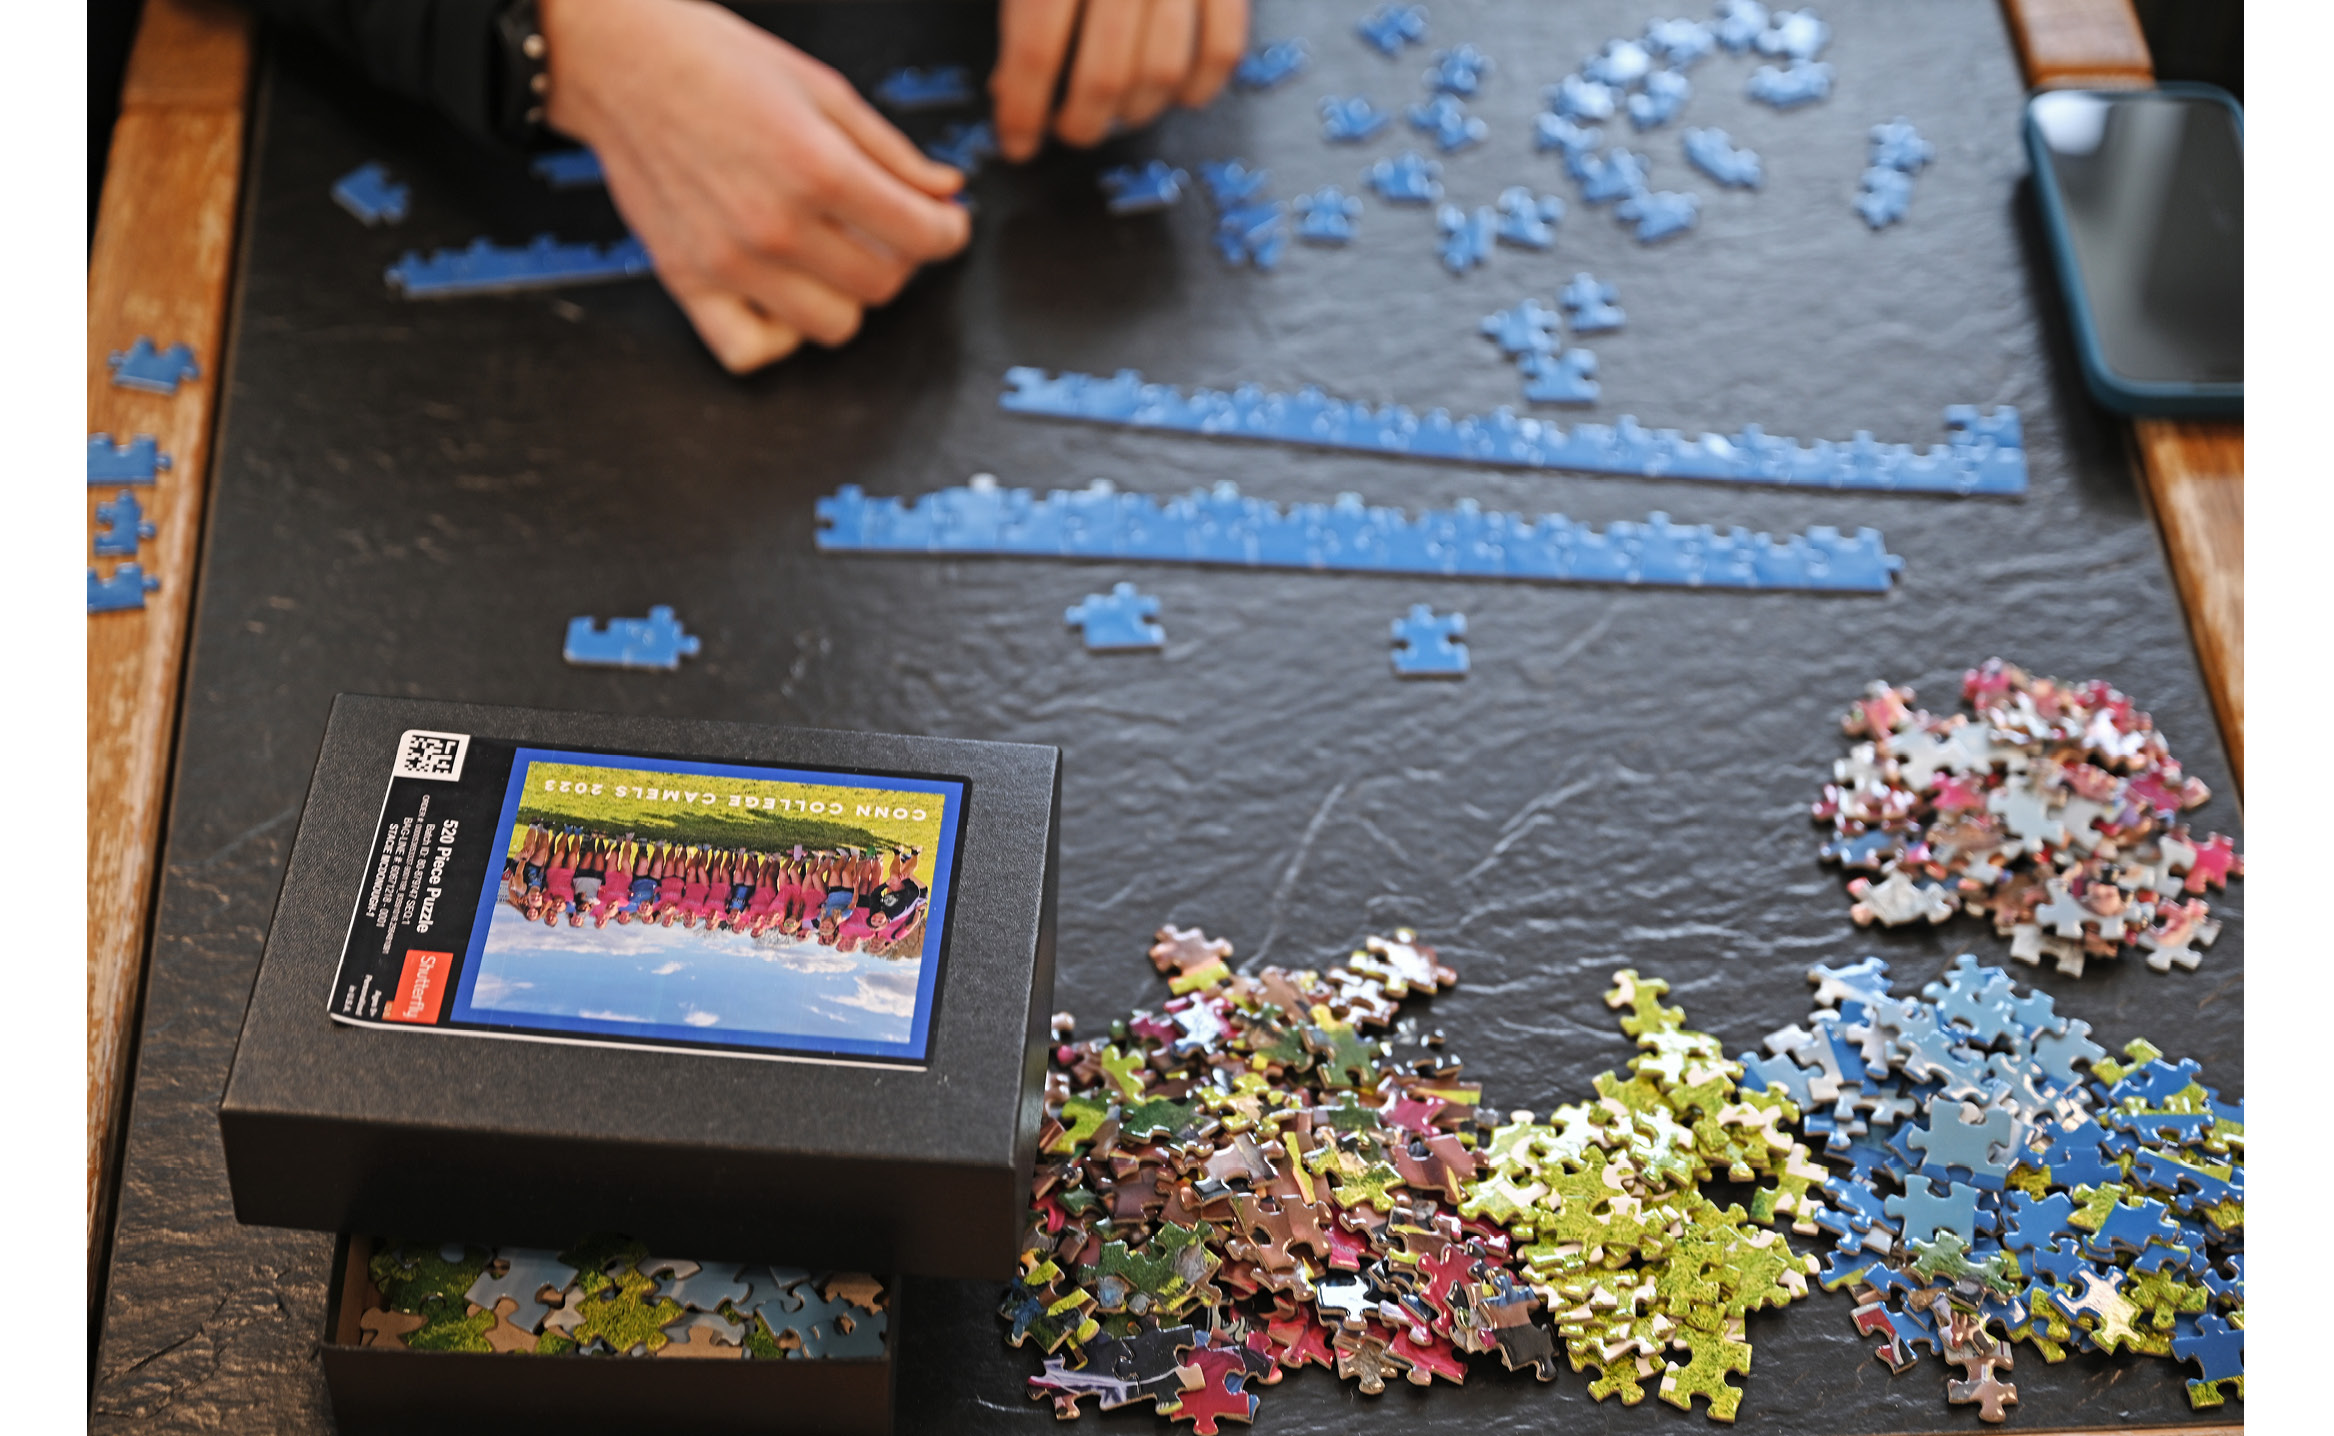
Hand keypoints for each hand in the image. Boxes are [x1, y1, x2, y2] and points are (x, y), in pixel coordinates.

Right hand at [540, 0, 970, 372]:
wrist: (621, 63)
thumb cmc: (713, 62)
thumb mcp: (822, 88)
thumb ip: (892, 151)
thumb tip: (944, 189)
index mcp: (817, 168)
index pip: (922, 237)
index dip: (949, 231)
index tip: (946, 224)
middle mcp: (774, 226)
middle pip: (883, 286)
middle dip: (900, 258)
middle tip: (885, 228)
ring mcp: (729, 263)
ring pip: (832, 325)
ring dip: (846, 296)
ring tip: (832, 256)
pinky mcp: (687, 281)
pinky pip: (749, 352)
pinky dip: (777, 337)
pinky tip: (783, 296)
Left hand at [991, 0, 1250, 161]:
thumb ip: (1016, 8)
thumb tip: (1008, 88)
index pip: (1037, 51)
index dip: (1023, 112)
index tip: (1016, 144)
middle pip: (1103, 75)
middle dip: (1081, 123)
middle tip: (1068, 132)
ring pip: (1162, 72)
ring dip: (1134, 111)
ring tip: (1114, 113)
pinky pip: (1224, 48)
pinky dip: (1200, 85)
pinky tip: (1175, 94)